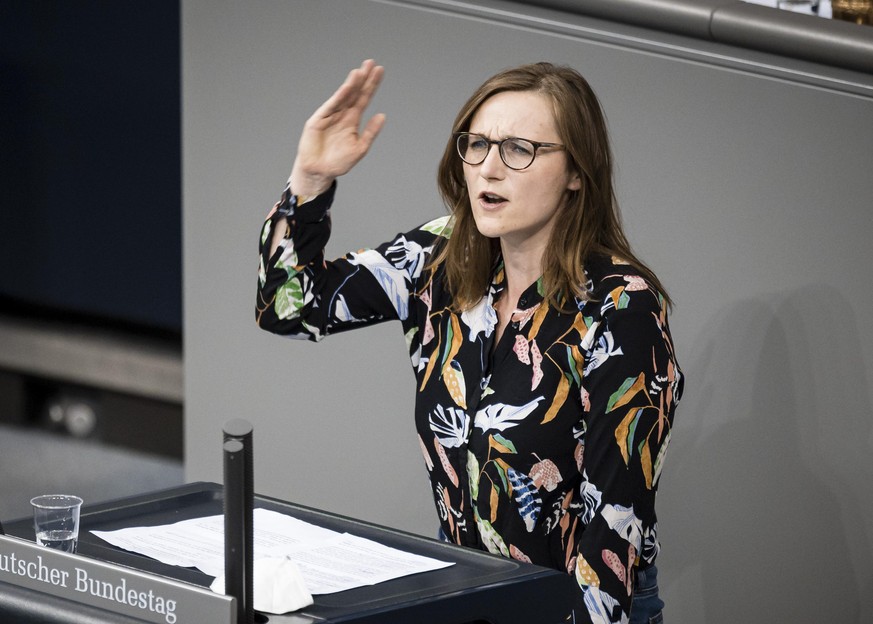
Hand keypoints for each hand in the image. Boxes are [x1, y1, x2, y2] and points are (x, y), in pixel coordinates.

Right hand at [289, 60, 385, 196]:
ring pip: (343, 96)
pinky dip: (339, 97)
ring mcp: (330, 115)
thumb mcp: (360, 148)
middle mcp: (342, 114)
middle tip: (372, 63)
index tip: (380, 71)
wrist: (319, 172)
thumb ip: (371, 132)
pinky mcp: (319, 119)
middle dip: (363, 79)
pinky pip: (331, 106)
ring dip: (352, 84)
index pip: (364, 98)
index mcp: (352, 120)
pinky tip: (347, 88)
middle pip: (355, 93)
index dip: (372, 85)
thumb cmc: (338, 162)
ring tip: (361, 71)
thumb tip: (383, 116)